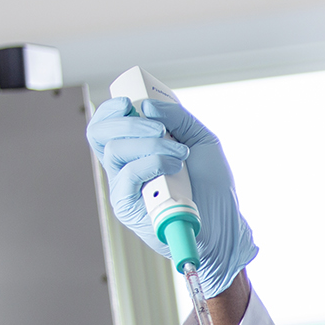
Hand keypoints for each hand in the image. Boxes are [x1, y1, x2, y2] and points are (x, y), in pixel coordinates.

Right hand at [85, 96, 257, 295]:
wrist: (224, 222)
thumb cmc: (212, 185)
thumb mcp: (202, 140)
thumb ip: (178, 118)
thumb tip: (146, 105)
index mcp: (135, 150)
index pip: (104, 125)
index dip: (111, 109)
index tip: (130, 102)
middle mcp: (123, 167)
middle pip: (100, 134)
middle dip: (130, 123)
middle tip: (161, 129)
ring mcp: (124, 187)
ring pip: (115, 151)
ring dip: (150, 144)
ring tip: (179, 153)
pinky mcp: (127, 206)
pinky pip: (128, 175)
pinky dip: (153, 162)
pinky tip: (175, 166)